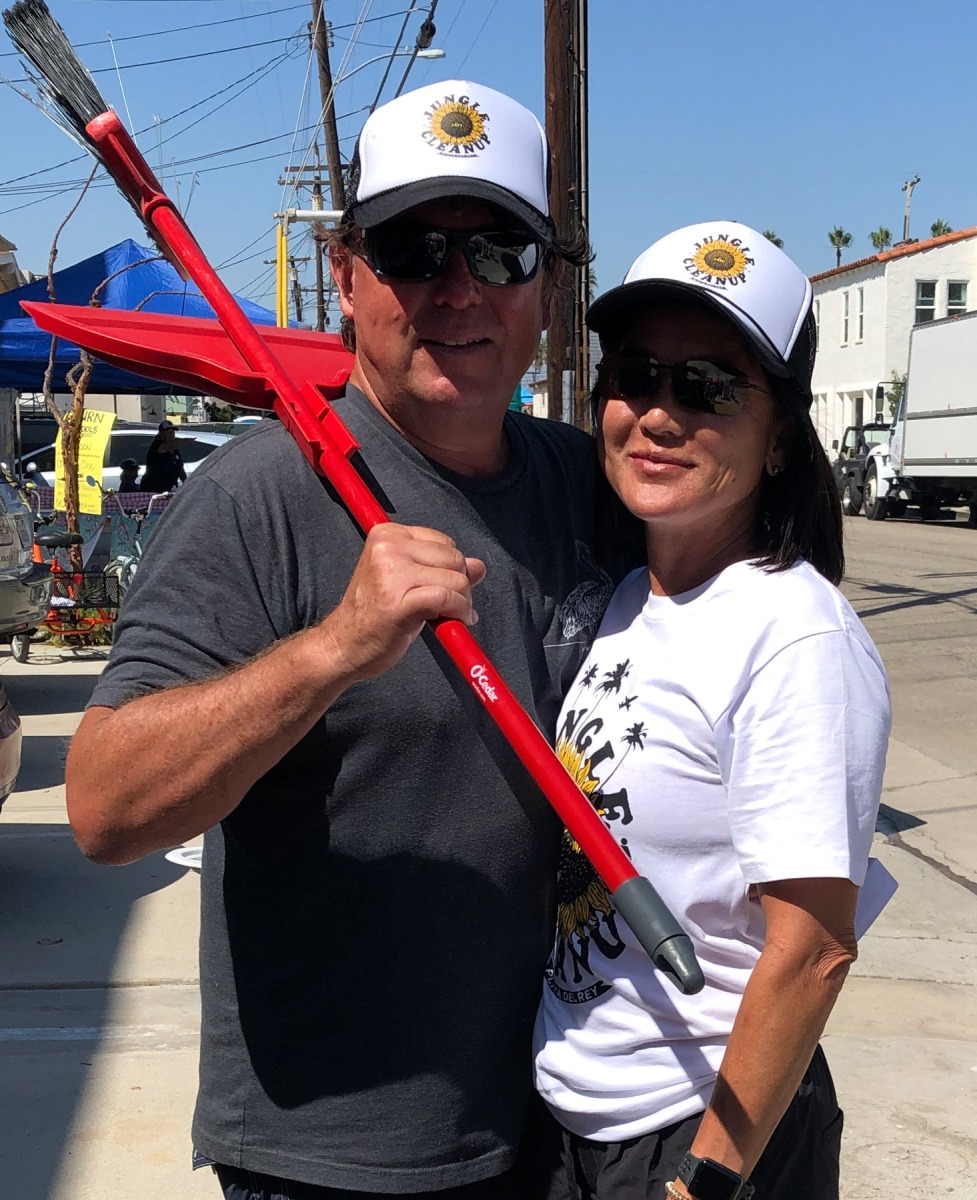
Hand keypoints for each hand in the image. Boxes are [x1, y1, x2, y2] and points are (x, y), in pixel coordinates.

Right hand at [319, 524, 485, 681]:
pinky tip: (455, 622)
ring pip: (455, 579)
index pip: (444, 543)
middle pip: (453, 559)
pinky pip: (447, 598)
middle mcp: (388, 548)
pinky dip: (459, 611)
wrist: (343, 645)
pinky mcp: (398, 601)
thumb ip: (442, 569)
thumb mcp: (407, 582)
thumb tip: (479, 566)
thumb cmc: (374, 615)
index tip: (445, 587)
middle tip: (449, 606)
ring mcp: (391, 573)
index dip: (453, 568)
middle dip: (461, 585)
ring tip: (447, 615)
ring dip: (462, 602)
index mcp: (387, 535)